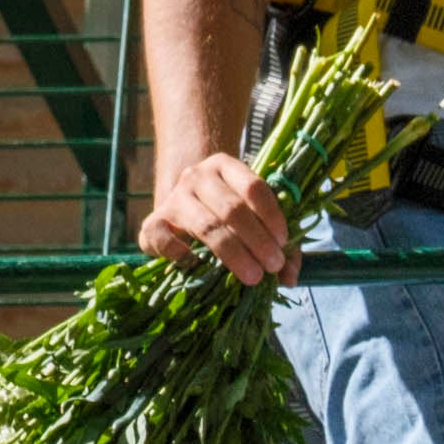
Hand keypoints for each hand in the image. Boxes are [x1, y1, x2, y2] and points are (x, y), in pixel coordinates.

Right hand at [140, 149, 294, 288]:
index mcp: (225, 166)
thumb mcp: (255, 219)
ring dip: (233, 253)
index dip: (271, 216)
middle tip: (273, 265)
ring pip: (206, 225)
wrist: (184, 207)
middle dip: (257, 240)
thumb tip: (290, 277)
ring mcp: (174, 198)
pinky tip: (199, 266)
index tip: (284, 243)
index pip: (253, 186)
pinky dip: (179, 253)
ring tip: (254, 277)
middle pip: (231, 208)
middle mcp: (196, 176)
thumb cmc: (228, 216)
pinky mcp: (153, 223)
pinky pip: (162, 237)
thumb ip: (279, 244)